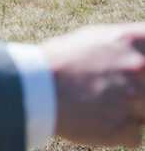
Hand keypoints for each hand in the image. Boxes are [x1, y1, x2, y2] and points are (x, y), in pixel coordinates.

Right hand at [41, 24, 144, 147]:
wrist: (38, 87)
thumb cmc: (62, 58)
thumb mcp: (95, 37)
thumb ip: (126, 46)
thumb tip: (141, 53)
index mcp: (131, 40)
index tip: (137, 73)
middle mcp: (138, 67)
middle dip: (138, 88)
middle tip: (114, 89)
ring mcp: (134, 99)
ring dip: (131, 111)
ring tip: (104, 104)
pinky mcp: (126, 129)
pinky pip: (135, 135)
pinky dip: (120, 131)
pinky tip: (99, 119)